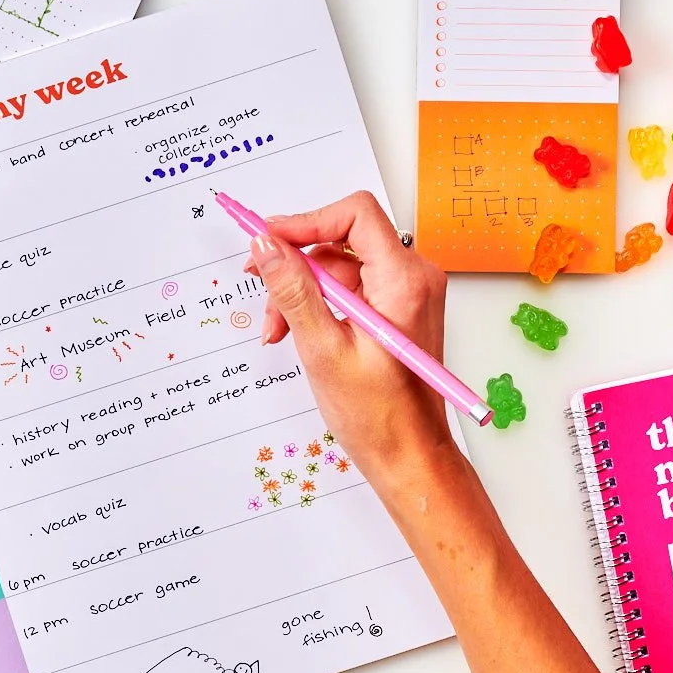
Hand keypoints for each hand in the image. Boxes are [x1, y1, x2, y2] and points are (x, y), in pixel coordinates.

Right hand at [247, 192, 453, 483]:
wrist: (410, 457)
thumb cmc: (379, 416)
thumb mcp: (323, 349)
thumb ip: (293, 291)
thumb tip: (266, 246)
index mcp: (404, 282)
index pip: (354, 215)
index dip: (305, 222)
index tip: (267, 239)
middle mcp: (413, 279)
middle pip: (341, 241)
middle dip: (296, 266)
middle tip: (259, 284)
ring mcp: (406, 294)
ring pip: (339, 268)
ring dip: (302, 292)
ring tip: (278, 330)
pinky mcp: (396, 309)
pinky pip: (349, 289)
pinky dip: (319, 305)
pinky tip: (297, 332)